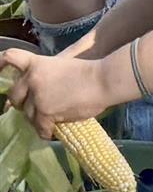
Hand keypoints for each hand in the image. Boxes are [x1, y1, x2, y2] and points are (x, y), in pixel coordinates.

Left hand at [0, 48, 118, 137]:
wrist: (104, 80)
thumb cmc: (91, 72)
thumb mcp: (63, 66)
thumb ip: (47, 75)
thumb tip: (41, 91)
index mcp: (36, 64)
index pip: (10, 58)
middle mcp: (32, 79)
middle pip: (15, 95)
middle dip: (21, 103)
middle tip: (32, 108)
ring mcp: (37, 96)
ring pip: (27, 114)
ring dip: (36, 120)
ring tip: (46, 123)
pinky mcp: (46, 112)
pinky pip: (40, 126)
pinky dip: (45, 131)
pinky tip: (50, 133)